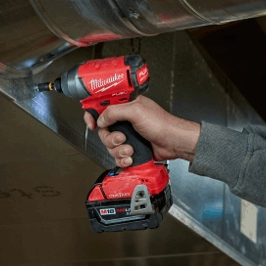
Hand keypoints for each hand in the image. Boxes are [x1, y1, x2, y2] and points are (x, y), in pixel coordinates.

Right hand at [83, 95, 200, 167]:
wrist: (174, 143)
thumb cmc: (162, 124)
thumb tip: (101, 119)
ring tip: (130, 148)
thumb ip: (115, 112)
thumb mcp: (136, 111)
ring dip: (119, 150)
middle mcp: (125, 121)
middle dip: (110, 138)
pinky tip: (132, 156)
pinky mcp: (131, 148)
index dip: (93, 115)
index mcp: (126, 107)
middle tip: (121, 138)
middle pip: (103, 131)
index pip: (102, 108)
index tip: (91, 123)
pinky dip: (123, 158)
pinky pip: (118, 156)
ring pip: (110, 145)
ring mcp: (128, 135)